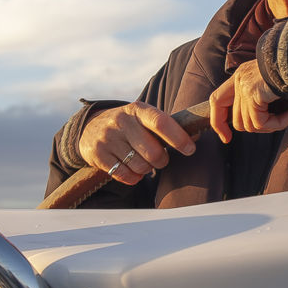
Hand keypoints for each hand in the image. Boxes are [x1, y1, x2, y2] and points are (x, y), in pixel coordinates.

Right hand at [78, 102, 195, 184]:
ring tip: (143, 162)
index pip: (161, 122)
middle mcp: (121, 121)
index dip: (178, 138)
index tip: (190, 149)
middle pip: (153, 152)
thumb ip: (167, 126)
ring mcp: (108, 138)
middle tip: (160, 159)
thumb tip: (196, 135)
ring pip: (140, 166)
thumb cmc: (130, 125)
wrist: (90, 127)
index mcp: (138, 110)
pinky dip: (134, 177)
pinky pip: (124, 175)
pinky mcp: (98, 154)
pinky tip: (133, 170)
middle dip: (162, 160)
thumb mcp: (144, 117)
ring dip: (147, 169)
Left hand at [209, 60, 287, 143]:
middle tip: (280, 124)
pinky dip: (278, 123)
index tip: (226, 138)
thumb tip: (271, 120)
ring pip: (250, 124)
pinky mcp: (253, 95)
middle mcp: (239, 80)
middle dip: (259, 128)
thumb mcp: (272, 80)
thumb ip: (264, 97)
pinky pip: (261, 122)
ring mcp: (244, 88)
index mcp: (240, 76)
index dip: (219, 121)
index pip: (218, 100)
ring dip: (273, 126)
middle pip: (238, 120)